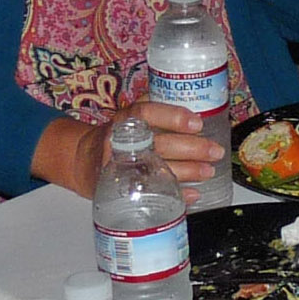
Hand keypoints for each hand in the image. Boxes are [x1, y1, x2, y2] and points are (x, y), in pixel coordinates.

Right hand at [34, 103, 229, 201]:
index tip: (197, 122)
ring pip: (158, 170)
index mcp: (126, 120)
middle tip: (215, 151)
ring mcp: (121, 168)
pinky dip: (176, 195)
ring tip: (209, 171)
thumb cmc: (118, 135)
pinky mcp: (121, 190)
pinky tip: (194, 194)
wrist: (84, 160)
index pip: (147, 112)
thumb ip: (157, 109)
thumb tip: (200, 104)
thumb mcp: (131, 116)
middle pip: (159, 144)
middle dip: (191, 149)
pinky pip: (152, 194)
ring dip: (188, 171)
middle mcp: (122, 142)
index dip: (173, 117)